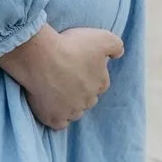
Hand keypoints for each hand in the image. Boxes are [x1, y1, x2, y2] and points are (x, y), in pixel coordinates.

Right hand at [0, 23, 123, 129]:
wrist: (41, 57)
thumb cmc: (71, 46)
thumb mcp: (102, 38)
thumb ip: (116, 46)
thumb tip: (119, 54)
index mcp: (101, 83)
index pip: (100, 82)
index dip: (89, 74)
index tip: (77, 65)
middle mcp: (89, 100)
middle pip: (88, 98)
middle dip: (80, 90)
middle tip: (65, 76)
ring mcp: (72, 111)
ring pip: (75, 112)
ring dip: (69, 104)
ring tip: (55, 90)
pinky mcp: (54, 118)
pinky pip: (59, 123)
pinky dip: (57, 117)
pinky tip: (51, 108)